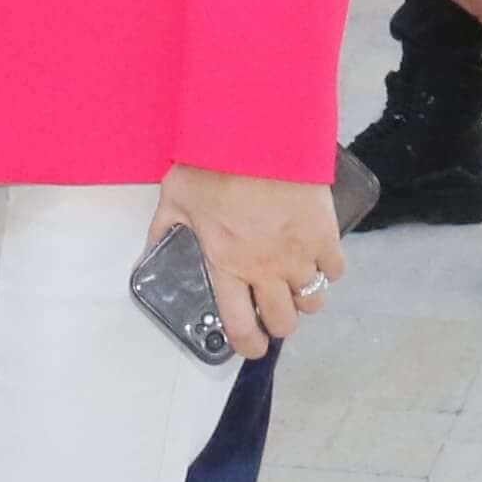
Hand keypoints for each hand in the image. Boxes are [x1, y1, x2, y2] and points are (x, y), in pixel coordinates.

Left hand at [159, 165, 343, 362]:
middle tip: (272, 308)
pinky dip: (327, 269)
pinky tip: (316, 256)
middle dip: (279, 322)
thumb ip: (162, 232)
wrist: (256, 136)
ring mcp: (299, 255)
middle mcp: (265, 270)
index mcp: (227, 265)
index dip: (248, 344)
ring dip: (304, 297)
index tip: (250, 345)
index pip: (240, 325)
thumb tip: (146, 255)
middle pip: (284, 322)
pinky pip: (335, 270)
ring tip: (294, 281)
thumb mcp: (174, 200)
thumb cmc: (211, 166)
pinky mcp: (326, 235)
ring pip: (313, 301)